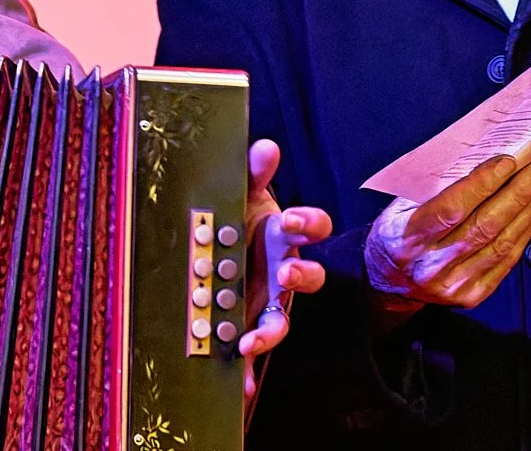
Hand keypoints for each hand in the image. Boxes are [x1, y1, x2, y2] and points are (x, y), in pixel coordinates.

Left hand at [238, 140, 330, 404]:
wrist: (215, 245)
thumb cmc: (237, 217)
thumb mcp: (241, 193)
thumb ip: (252, 173)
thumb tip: (266, 147)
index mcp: (285, 234)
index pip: (314, 226)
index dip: (309, 223)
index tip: (290, 220)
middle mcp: (285, 269)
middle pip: (309, 276)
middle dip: (300, 275)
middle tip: (285, 271)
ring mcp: (270, 301)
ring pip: (282, 320)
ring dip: (271, 331)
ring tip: (252, 340)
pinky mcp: (249, 325)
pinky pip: (254, 348)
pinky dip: (248, 368)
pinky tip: (239, 384)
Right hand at [364, 155, 530, 311]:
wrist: (389, 282)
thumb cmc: (396, 233)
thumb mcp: (400, 206)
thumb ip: (435, 189)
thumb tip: (480, 160)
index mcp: (408, 238)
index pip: (451, 209)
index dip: (482, 184)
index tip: (507, 162)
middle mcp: (431, 265)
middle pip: (484, 226)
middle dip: (518, 194)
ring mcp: (454, 285)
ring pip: (501, 244)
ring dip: (527, 211)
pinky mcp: (471, 296)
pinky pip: (506, 262)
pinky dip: (523, 234)